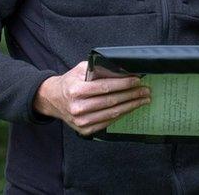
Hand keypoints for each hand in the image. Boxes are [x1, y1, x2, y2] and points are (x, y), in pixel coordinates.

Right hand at [33, 61, 149, 135]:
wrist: (52, 99)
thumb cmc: (70, 82)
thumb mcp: (81, 70)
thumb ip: (99, 69)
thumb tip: (123, 70)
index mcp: (75, 90)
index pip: (105, 87)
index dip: (124, 84)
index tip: (138, 81)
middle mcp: (77, 107)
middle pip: (111, 101)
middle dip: (132, 95)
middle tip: (146, 90)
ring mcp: (80, 121)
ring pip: (112, 113)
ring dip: (131, 106)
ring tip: (143, 99)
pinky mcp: (84, 130)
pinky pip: (108, 122)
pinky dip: (122, 114)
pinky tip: (131, 108)